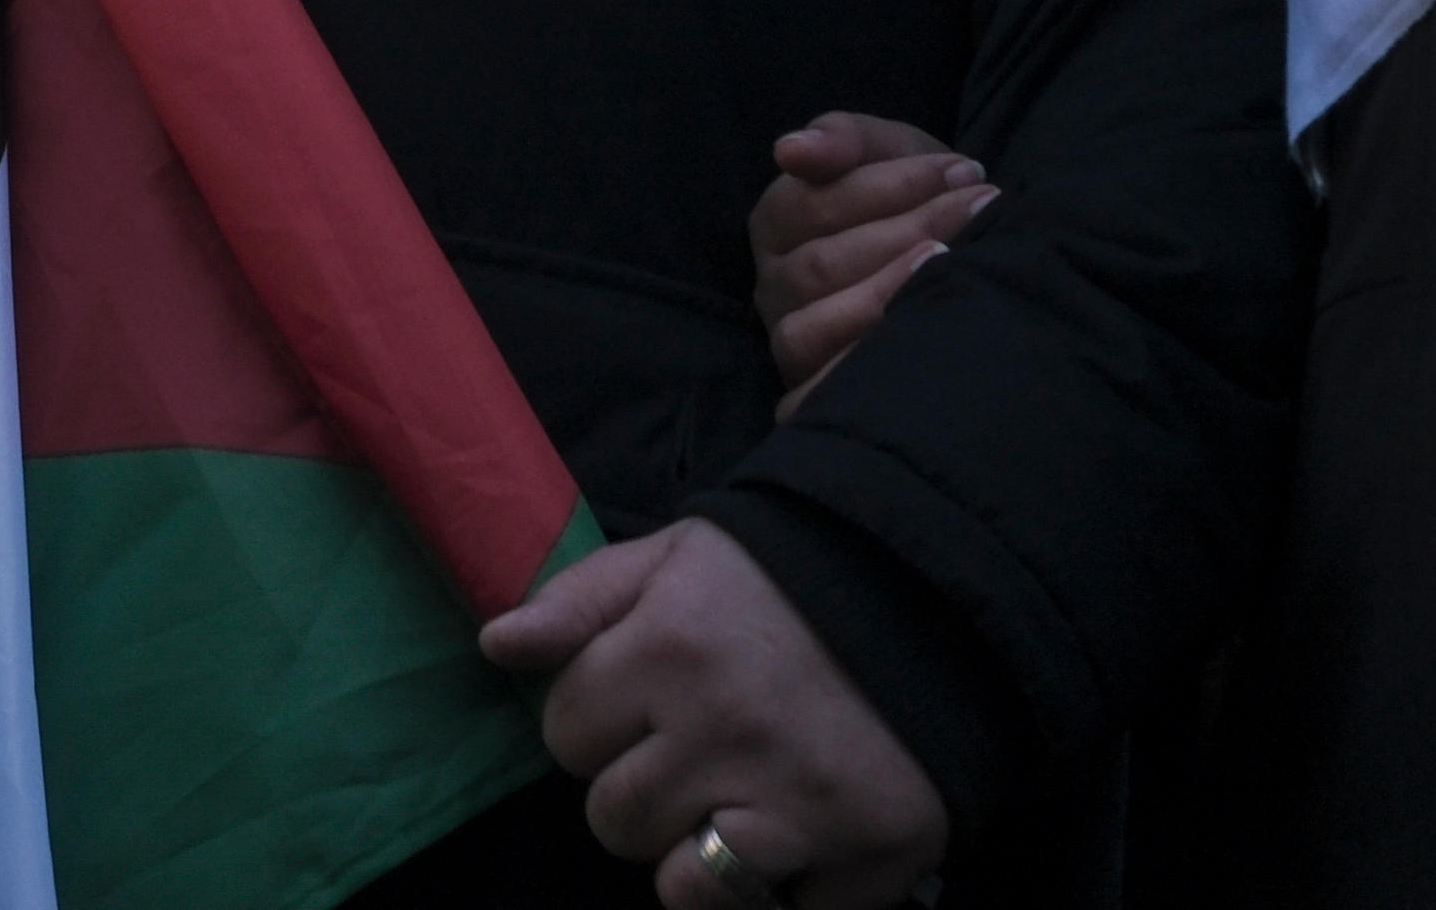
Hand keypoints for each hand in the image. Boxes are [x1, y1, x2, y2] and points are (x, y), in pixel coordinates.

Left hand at [483, 519, 948, 909]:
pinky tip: (803, 833)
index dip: (598, 721)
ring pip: (681, 888)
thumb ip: (577, 601)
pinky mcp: (869, 856)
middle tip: (697, 750)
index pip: (564, 734)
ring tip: (739, 799)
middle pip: (614, 819)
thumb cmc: (786, 579)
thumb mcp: (675, 558)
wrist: (942, 598)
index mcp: (672, 648)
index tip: (644, 702)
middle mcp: (729, 730)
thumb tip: (494, 645)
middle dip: (642, 791)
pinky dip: (789, 890)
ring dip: (698, 855)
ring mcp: (800, 802)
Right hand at [749, 115, 989, 416]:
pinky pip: (824, 386)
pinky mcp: (812, 390)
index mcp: (776, 221)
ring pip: (816, 326)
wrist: (951, 255)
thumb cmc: (913, 199)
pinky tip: (925, 328)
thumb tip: (791, 150)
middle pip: (820, 265)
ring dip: (890, 291)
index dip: (889, 187)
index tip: (963, 172)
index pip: (812, 203)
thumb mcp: (886, 152)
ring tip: (951, 261)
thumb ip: (843, 139)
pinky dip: (873, 356)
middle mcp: (772, 284)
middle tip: (979, 208)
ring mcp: (790, 341)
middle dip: (907, 232)